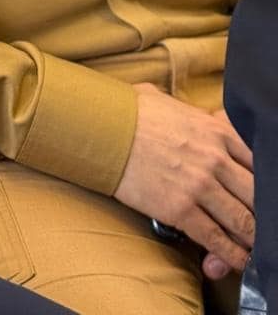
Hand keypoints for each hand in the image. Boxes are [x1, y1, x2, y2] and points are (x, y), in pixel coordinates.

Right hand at [113, 84, 253, 277]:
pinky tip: (237, 261)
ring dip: (252, 239)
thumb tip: (198, 115)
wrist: (102, 128)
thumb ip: (195, 114)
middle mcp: (215, 159)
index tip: (263, 196)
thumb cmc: (131, 112)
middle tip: (262, 225)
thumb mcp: (170, 102)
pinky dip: (231, 255)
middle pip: (257, 195)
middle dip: (262, 214)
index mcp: (216, 131)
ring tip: (254, 248)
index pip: (258, 163)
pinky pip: (216, 239)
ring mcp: (199, 186)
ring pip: (243, 221)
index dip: (265, 184)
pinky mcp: (180, 210)